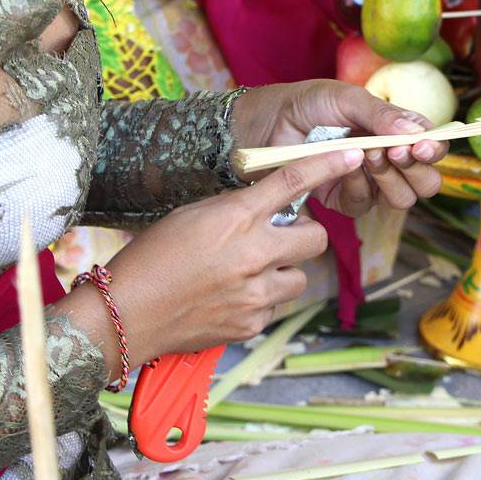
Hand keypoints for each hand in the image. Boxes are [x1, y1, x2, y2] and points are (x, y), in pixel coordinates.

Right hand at [100, 148, 365, 361]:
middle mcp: (253, 254)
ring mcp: (255, 293)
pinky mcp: (251, 324)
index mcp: (235, 217)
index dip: (327, 165)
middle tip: (281, 238)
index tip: (353, 156)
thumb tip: (267, 208)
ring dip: (282, 273)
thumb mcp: (192, 215)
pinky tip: (229, 298)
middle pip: (315, 238)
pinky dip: (260, 301)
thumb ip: (236, 210)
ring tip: (247, 274)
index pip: (292, 182)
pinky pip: (275, 307)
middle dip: (304, 236)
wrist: (127, 313)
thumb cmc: (152, 257)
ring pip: (300, 278)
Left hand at [229, 80, 447, 216]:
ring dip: (387, 178)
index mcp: (394, 131)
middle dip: (414, 169)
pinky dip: (357, 186)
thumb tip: (418, 131)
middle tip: (393, 152)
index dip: (433, 150)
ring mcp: (366, 183)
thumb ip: (381, 114)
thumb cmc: (305, 103)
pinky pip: (364, 205)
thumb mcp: (345, 98)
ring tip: (366, 155)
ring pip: (401, 199)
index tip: (420, 145)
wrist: (264, 124)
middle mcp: (387, 160)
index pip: (430, 148)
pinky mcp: (341, 201)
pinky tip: (343, 167)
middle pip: (425, 182)